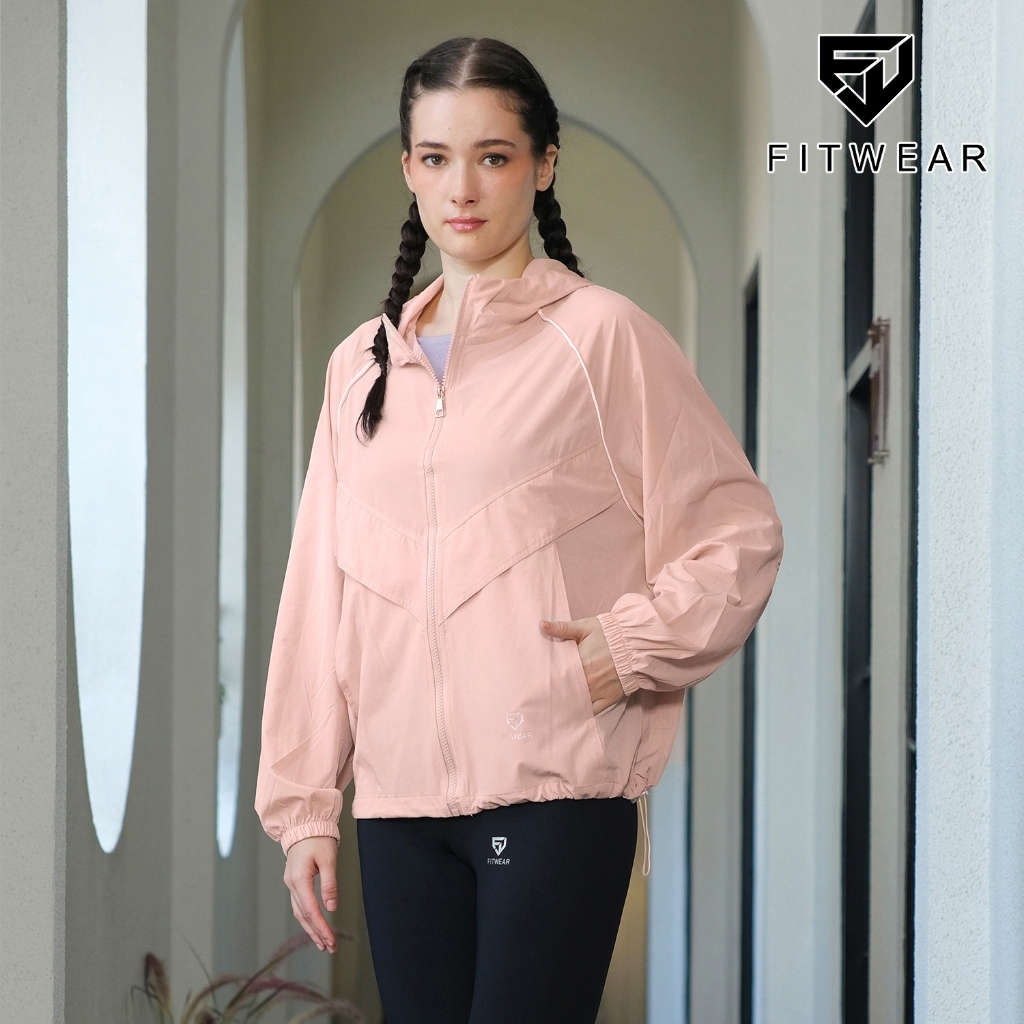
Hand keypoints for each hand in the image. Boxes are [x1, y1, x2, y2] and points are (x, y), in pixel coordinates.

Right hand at [283, 836, 338, 952]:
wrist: (304, 825)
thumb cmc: (318, 839)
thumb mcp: (328, 859)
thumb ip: (329, 884)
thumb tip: (331, 907)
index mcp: (299, 879)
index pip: (311, 910)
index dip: (321, 927)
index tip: (331, 941)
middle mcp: (292, 884)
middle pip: (303, 915)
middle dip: (316, 933)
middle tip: (329, 947)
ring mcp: (291, 884)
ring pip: (299, 912)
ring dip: (311, 928)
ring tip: (322, 943)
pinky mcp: (294, 882)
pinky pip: (299, 904)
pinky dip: (307, 917)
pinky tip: (314, 925)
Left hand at [539, 616, 625, 713]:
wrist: (636, 644)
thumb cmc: (608, 634)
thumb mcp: (585, 627)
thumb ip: (562, 628)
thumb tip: (542, 625)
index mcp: (580, 663)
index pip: (557, 675)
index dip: (546, 680)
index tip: (536, 683)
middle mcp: (588, 681)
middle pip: (565, 691)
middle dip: (554, 694)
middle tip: (540, 697)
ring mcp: (598, 691)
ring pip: (577, 703)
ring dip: (566, 704)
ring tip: (553, 707)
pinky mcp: (609, 698)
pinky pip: (592, 710)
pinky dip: (582, 712)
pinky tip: (572, 713)